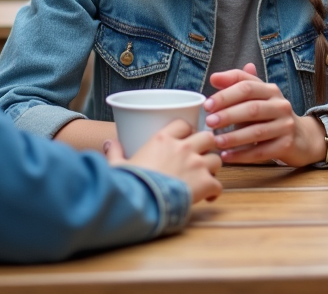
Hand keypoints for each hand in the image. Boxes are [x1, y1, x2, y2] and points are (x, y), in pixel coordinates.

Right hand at [104, 119, 222, 203]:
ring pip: (216, 159)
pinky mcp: (205, 182)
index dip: (188, 131)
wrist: (141, 202)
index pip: (183, 124)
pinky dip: (215, 191)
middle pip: (207, 137)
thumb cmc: (129, 184)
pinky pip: (218, 184)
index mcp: (162, 139)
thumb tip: (109, 144)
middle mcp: (183, 148)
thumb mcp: (118, 165)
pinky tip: (208, 197)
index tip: (186, 139)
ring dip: (212, 168)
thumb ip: (115, 152)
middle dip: (207, 145)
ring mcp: (196, 164)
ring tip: (205, 177)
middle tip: (201, 156)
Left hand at [204, 64, 325, 166]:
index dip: (226, 94)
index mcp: (270, 90)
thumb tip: (215, 77)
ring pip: (257, 131)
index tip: (207, 104)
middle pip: (252, 108)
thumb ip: (237, 85)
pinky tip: (227, 156)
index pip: (247, 86)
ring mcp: (286, 125)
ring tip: (216, 141)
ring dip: (234, 137)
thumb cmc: (270, 115)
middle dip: (228, 115)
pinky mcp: (287, 145)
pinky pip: (262, 152)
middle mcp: (281, 105)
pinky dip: (243, 155)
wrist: (301, 137)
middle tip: (209, 122)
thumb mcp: (257, 97)